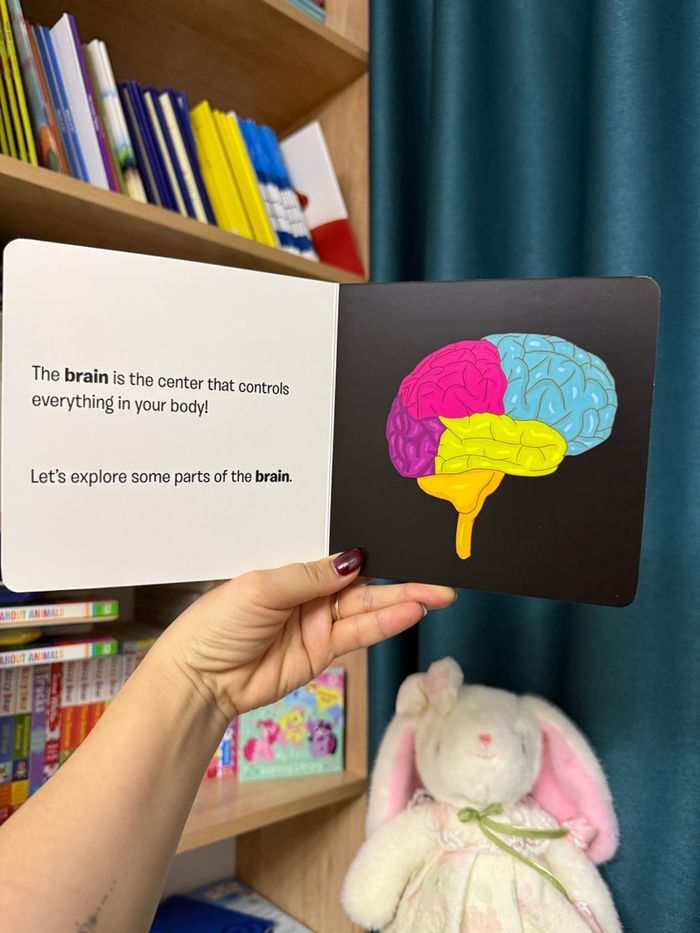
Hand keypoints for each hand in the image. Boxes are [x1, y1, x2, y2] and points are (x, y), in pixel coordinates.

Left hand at [161, 548, 455, 721]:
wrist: (201, 679)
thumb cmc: (218, 622)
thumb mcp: (261, 587)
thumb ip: (309, 575)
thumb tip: (355, 558)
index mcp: (292, 566)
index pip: (339, 551)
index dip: (371, 545)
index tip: (405, 536)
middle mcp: (310, 590)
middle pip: (363, 579)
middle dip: (400, 575)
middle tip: (438, 571)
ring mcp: (319, 621)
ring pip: (368, 605)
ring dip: (402, 599)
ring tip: (437, 592)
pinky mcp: (324, 650)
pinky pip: (360, 633)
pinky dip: (386, 623)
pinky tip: (411, 612)